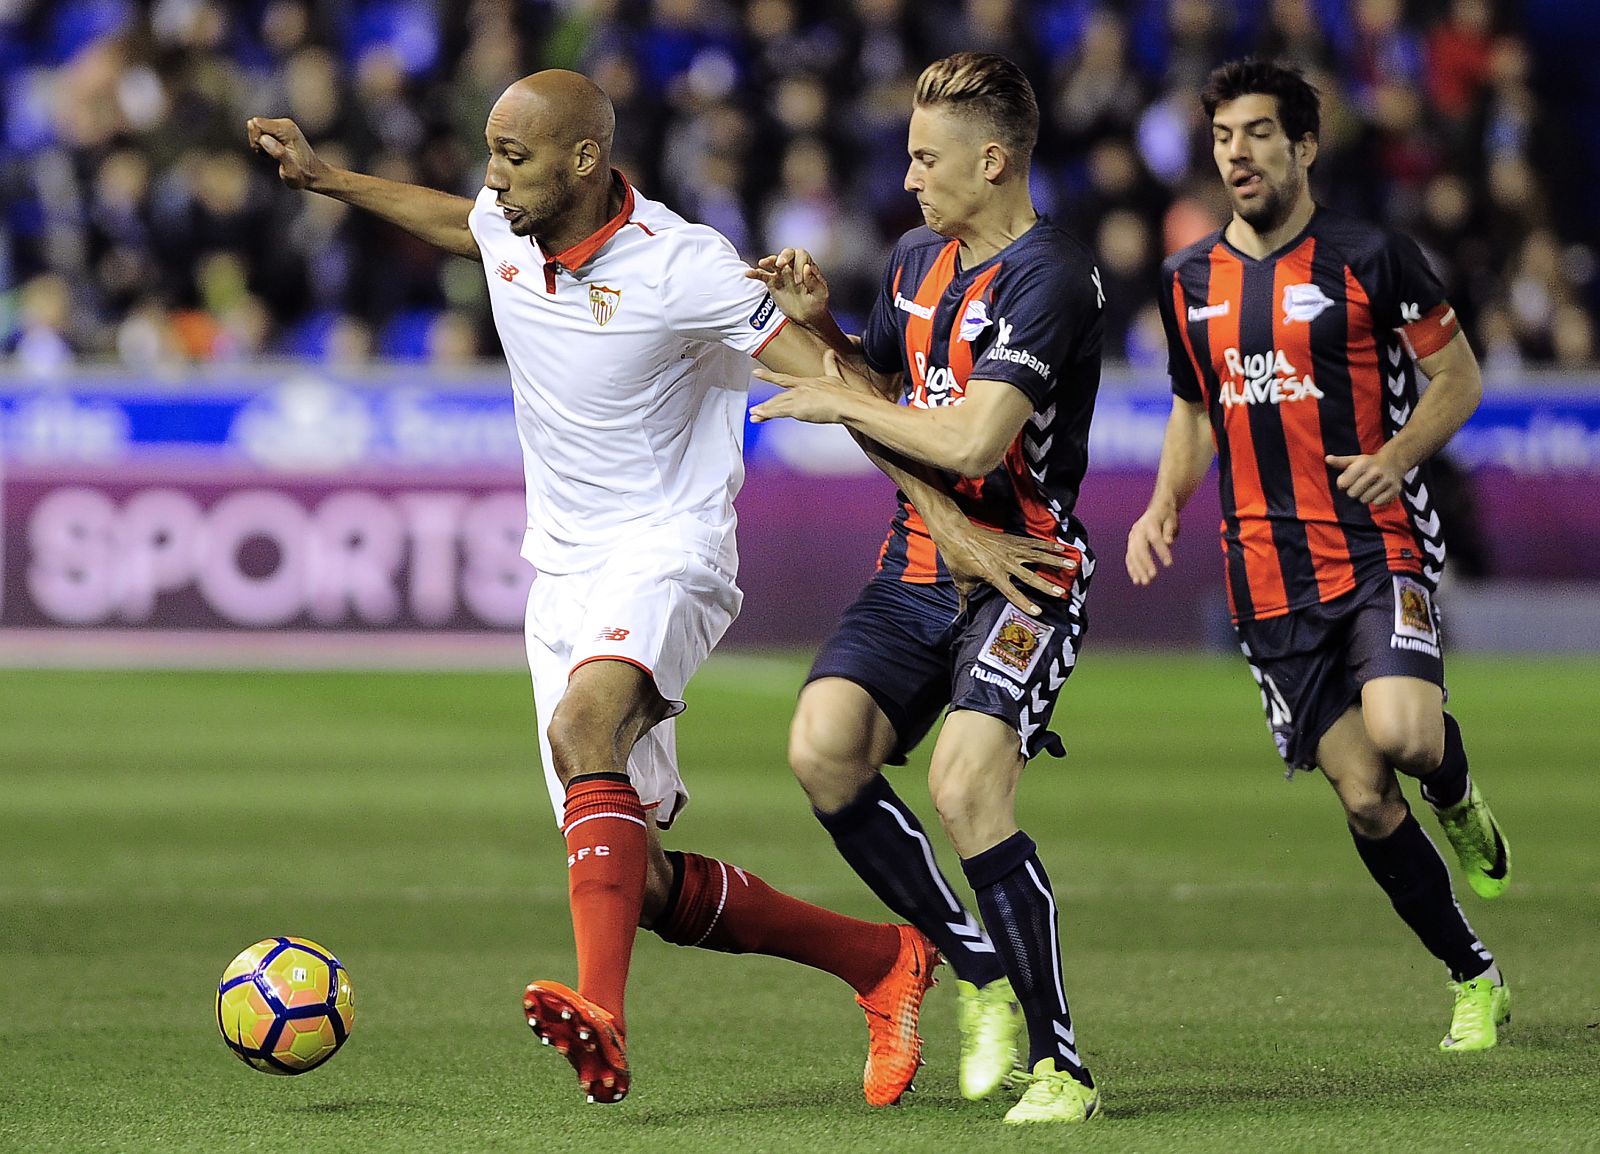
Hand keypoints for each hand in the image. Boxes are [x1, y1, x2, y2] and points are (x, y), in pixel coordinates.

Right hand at [246, 116, 325, 190]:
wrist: (314, 175)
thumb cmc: (302, 175)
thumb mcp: (291, 170)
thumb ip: (278, 154)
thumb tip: (264, 138)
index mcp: (287, 129)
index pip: (257, 124)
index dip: (256, 140)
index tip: (265, 153)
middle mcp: (285, 123)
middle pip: (255, 125)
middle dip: (257, 142)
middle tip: (269, 156)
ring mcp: (282, 126)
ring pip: (256, 130)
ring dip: (260, 146)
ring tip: (273, 157)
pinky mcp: (280, 130)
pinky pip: (260, 134)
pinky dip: (263, 146)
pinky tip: (274, 154)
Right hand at [744, 247, 829, 327]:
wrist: (808, 319)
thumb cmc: (817, 305)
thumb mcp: (820, 295)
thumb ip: (814, 281)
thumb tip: (806, 267)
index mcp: (807, 267)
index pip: (801, 256)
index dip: (799, 265)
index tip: (799, 282)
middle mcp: (794, 267)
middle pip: (787, 253)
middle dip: (784, 256)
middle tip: (781, 265)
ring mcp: (782, 275)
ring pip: (773, 262)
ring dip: (768, 261)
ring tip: (762, 263)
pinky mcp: (773, 284)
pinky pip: (763, 276)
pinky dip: (755, 274)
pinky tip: (748, 274)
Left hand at [751, 349, 869, 422]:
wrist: (845, 402)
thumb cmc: (843, 393)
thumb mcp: (834, 376)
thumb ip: (830, 364)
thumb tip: (831, 352)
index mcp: (806, 382)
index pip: (783, 379)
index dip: (769, 376)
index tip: (756, 373)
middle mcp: (798, 389)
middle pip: (778, 396)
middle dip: (766, 404)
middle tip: (754, 409)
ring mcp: (796, 398)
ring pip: (776, 405)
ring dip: (764, 411)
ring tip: (754, 415)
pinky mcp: (797, 408)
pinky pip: (778, 412)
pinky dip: (767, 414)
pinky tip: (759, 417)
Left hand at [937, 524, 1074, 616]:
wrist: (957, 533)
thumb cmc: (958, 559)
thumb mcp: (961, 583)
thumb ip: (965, 602)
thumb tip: (959, 621)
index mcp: (992, 574)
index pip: (1010, 592)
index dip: (1023, 602)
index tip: (1038, 612)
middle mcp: (1004, 562)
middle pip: (1028, 575)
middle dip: (1045, 584)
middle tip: (1061, 591)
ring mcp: (1010, 549)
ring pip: (1037, 556)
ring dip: (1054, 560)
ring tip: (1072, 564)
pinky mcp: (1013, 540)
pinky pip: (1034, 543)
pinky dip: (1048, 546)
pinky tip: (1062, 548)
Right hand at [1126, 504, 1179, 585]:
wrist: (1157, 508)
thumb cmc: (1167, 516)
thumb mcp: (1172, 519)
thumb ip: (1169, 530)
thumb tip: (1169, 542)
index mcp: (1150, 522)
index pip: (1155, 538)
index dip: (1161, 551)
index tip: (1169, 564)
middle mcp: (1138, 530)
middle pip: (1140, 549)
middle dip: (1146, 564)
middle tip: (1152, 577)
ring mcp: (1132, 537)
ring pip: (1132, 555)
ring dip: (1137, 569)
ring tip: (1144, 582)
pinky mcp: (1130, 544)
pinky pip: (1129, 557)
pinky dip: (1132, 569)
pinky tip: (1136, 580)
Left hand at [1326, 448, 1403, 505]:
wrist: (1394, 461)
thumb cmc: (1369, 463)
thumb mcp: (1354, 460)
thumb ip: (1340, 462)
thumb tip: (1327, 459)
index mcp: (1363, 463)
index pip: (1343, 483)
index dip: (1342, 485)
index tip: (1346, 483)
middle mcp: (1376, 471)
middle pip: (1353, 494)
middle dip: (1352, 493)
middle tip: (1358, 487)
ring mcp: (1387, 481)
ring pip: (1365, 500)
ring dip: (1364, 497)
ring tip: (1368, 489)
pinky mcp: (1395, 490)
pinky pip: (1378, 503)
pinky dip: (1376, 500)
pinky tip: (1377, 493)